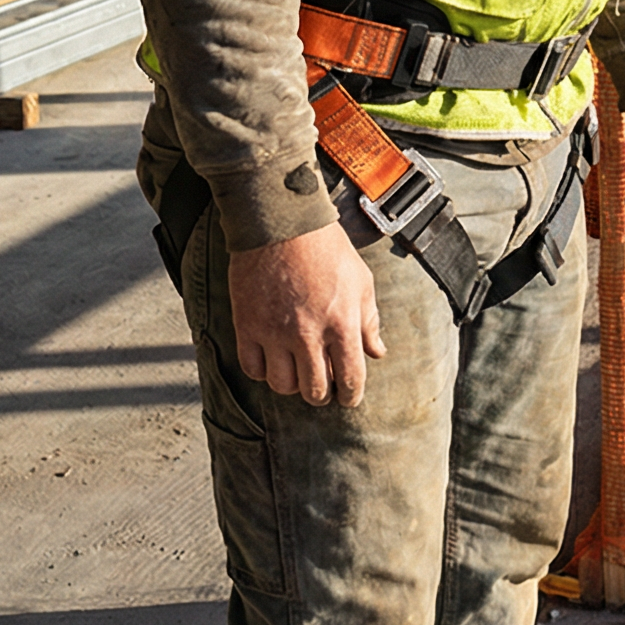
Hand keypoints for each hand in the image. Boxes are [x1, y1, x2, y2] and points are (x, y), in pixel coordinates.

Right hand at [228, 222, 385, 406]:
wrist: (282, 225)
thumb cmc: (328, 250)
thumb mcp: (361, 281)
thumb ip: (369, 320)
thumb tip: (377, 352)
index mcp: (342, 322)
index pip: (350, 378)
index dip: (351, 396)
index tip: (348, 399)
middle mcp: (308, 333)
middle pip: (314, 390)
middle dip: (322, 395)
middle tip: (323, 389)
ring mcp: (274, 332)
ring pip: (282, 385)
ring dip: (292, 385)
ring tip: (298, 373)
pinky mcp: (247, 327)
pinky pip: (253, 369)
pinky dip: (264, 372)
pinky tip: (273, 361)